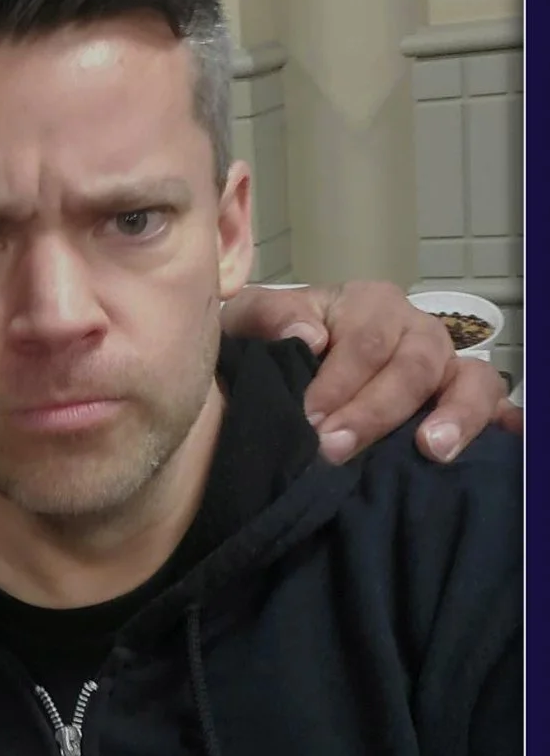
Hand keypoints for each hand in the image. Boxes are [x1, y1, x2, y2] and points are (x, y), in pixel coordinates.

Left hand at [225, 280, 518, 463]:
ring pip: (469, 379)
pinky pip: (495, 406)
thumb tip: (309, 337)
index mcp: (368, 305)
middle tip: (336, 450)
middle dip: (375, 412)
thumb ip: (268, 317)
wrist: (274, 369)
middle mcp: (414, 330)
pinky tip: (506, 443)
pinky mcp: (460, 401)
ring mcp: (443, 366)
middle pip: (414, 366)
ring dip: (456, 415)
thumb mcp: (250, 321)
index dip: (340, 382)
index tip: (311, 420)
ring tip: (431, 451)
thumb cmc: (267, 344)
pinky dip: (502, 423)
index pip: (366, 342)